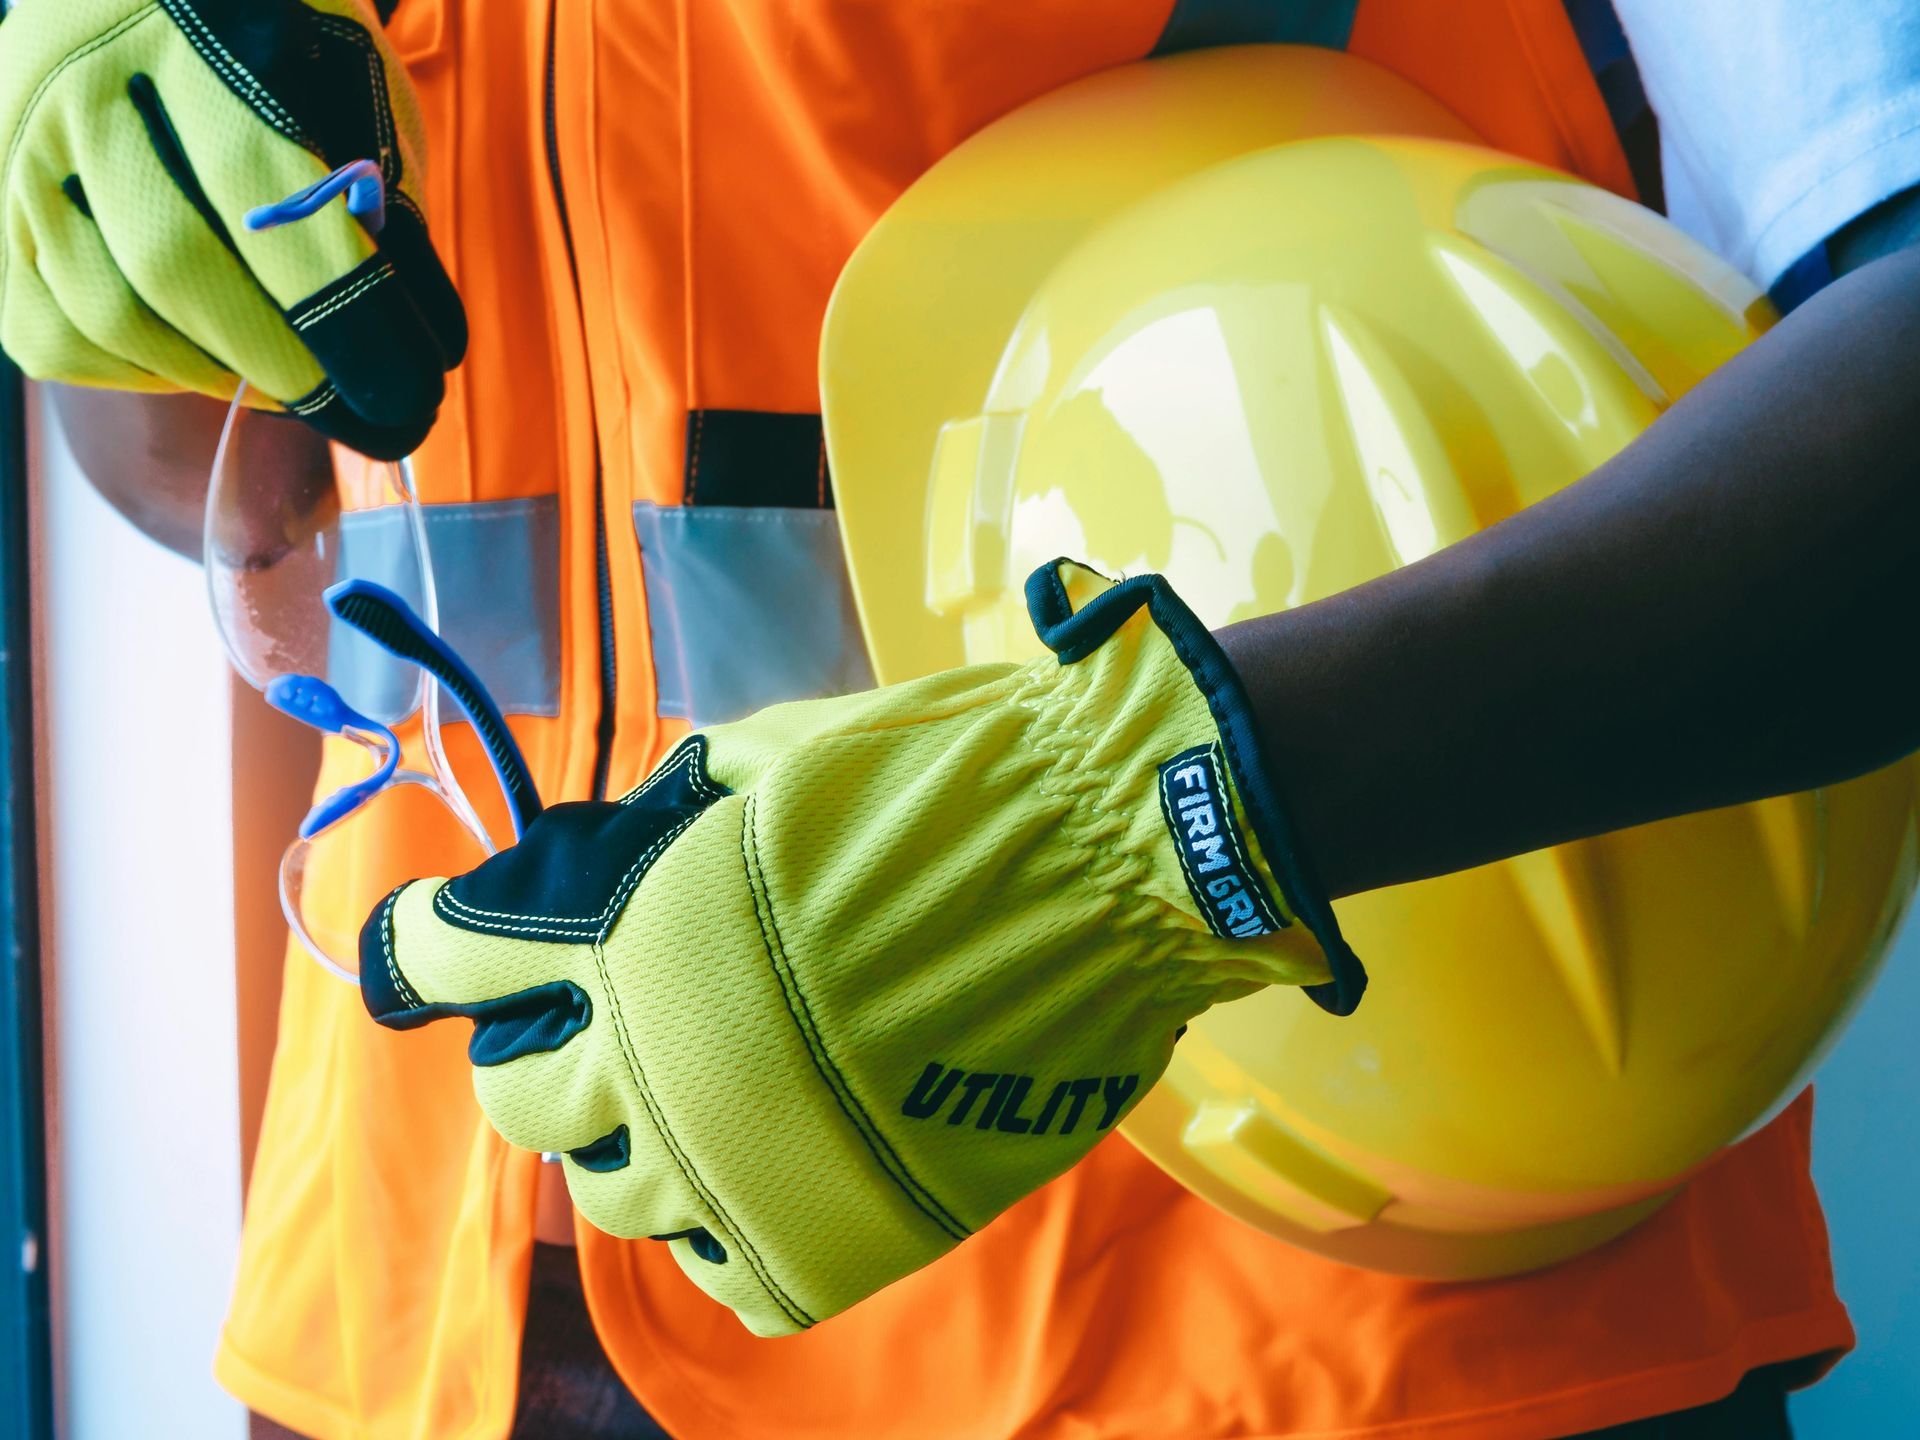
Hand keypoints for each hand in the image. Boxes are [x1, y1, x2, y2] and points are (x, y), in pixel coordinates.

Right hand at [0, 0, 463, 458]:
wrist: (150, 8)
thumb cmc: (276, 61)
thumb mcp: (350, 93)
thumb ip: (379, 202)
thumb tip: (421, 343)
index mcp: (196, 38)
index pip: (270, 198)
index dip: (346, 314)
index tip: (411, 392)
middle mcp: (83, 84)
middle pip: (176, 266)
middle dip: (292, 369)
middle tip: (368, 418)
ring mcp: (18, 148)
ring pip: (110, 314)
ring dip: (223, 377)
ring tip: (298, 387)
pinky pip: (51, 336)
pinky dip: (142, 376)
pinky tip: (209, 365)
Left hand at [360, 560, 1361, 1335]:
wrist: (1108, 864)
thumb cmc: (951, 786)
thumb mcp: (786, 756)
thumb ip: (680, 808)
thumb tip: (628, 835)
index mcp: (633, 935)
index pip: (457, 956)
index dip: (424, 947)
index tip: (423, 952)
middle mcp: (657, 1064)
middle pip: (518, 1102)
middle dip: (532, 1057)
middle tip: (588, 1026)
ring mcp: (737, 1169)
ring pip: (612, 1198)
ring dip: (629, 1141)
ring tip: (697, 1092)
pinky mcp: (826, 1240)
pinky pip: (722, 1273)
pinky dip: (721, 1226)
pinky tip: (761, 1169)